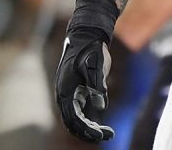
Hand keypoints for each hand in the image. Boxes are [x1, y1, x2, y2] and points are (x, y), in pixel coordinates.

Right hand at [55, 25, 113, 141]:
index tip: (100, 135)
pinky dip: (88, 121)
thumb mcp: (96, 65)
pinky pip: (79, 112)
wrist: (86, 35)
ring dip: (88, 129)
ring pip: (75, 119)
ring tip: (108, 134)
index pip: (72, 117)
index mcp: (65, 89)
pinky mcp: (76, 91)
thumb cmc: (91, 49)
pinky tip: (101, 125)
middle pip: (72, 122)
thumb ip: (98, 85)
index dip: (86, 128)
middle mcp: (64, 94)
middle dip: (87, 133)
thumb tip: (101, 106)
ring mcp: (69, 94)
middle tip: (106, 136)